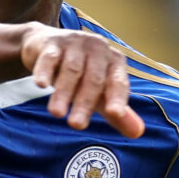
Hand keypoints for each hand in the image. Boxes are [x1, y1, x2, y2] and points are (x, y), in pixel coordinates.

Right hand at [20, 23, 143, 137]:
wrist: (49, 46)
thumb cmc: (80, 73)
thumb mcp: (99, 93)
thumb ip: (115, 113)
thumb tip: (138, 134)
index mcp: (114, 61)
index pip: (117, 82)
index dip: (117, 98)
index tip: (114, 114)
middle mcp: (98, 49)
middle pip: (93, 79)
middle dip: (84, 103)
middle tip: (76, 125)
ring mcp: (75, 44)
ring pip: (71, 70)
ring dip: (63, 93)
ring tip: (56, 113)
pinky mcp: (53, 44)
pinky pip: (49, 58)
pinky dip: (44, 71)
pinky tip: (40, 84)